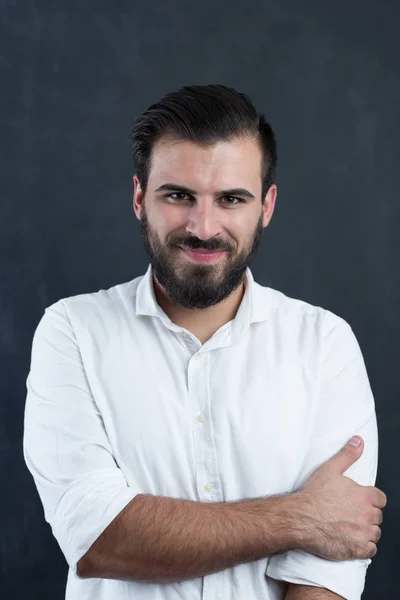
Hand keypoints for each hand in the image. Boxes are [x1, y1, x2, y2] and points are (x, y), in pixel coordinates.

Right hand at [294, 436, 386, 560]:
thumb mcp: (330, 468)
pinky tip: (352, 541)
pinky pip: (370, 550)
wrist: (300, 518)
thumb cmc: (313, 495)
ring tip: (351, 528)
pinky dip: (364, 547)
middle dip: (368, 515)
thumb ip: (348, 454)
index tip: (361, 502)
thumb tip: (359, 441)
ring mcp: (363, 533)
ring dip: (366, 531)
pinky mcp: (357, 549)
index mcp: (364, 496)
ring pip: (375, 533)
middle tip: (352, 514)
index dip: (371, 500)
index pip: (380, 499)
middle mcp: (367, 515)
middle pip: (377, 516)